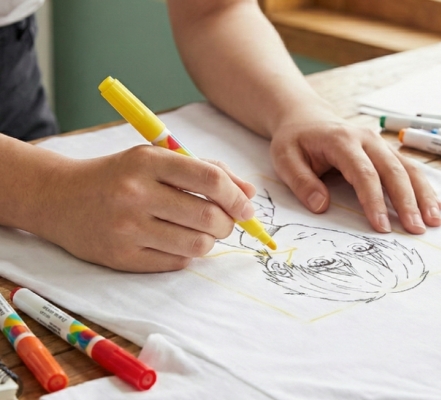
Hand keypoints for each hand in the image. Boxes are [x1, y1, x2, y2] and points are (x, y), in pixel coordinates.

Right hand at [35, 145, 255, 271]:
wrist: (59, 198)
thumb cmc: (119, 175)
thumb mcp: (157, 159)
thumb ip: (206, 170)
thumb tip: (249, 193)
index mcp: (148, 161)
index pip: (209, 179)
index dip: (236, 197)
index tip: (246, 208)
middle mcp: (136, 194)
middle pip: (208, 217)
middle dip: (228, 223)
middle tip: (225, 221)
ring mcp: (127, 228)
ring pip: (197, 244)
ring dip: (210, 240)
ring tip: (200, 231)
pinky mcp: (121, 257)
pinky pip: (176, 262)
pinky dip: (186, 253)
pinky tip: (175, 241)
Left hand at [269, 113, 440, 233]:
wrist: (306, 117)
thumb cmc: (295, 141)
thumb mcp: (285, 159)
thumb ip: (302, 182)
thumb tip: (322, 206)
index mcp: (342, 141)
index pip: (364, 173)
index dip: (374, 201)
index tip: (382, 227)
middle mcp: (367, 139)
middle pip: (394, 170)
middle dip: (408, 201)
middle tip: (417, 230)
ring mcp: (380, 144)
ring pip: (408, 168)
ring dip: (424, 195)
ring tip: (435, 221)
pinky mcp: (386, 151)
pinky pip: (409, 168)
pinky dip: (423, 187)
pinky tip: (436, 206)